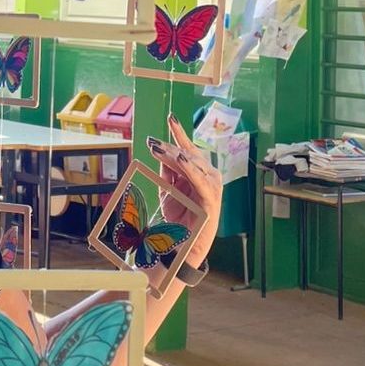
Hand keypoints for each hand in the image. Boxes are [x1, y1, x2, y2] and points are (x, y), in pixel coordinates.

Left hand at [146, 114, 222, 262]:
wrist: (182, 247)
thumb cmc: (177, 220)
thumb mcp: (168, 191)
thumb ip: (167, 172)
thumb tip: (160, 151)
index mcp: (198, 173)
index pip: (188, 149)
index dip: (179, 134)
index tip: (171, 118)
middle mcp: (208, 177)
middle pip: (189, 155)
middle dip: (171, 146)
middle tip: (152, 142)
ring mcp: (212, 188)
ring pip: (194, 165)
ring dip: (175, 155)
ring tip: (159, 148)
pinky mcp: (212, 201)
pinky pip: (201, 182)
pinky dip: (191, 170)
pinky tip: (182, 160)